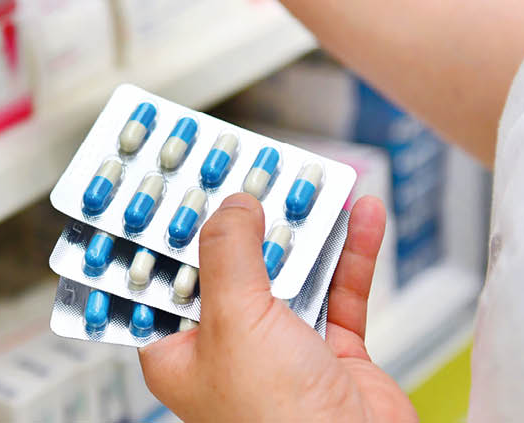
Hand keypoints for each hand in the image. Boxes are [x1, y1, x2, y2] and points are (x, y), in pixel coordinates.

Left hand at [138, 194, 416, 421]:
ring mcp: (282, 350)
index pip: (163, 277)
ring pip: (289, 272)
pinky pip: (341, 291)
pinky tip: (361, 216)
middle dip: (244, 218)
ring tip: (309, 182)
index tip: (177, 184)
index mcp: (180, 350)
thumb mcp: (234, 321)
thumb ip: (229, 254)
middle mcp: (227, 349)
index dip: (169, 230)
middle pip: (230, 266)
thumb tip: (232, 206)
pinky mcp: (333, 354)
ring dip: (304, 229)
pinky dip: (352, 254)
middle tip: (252, 169)